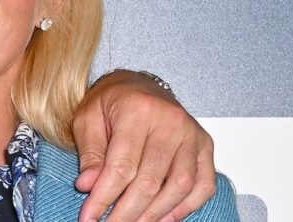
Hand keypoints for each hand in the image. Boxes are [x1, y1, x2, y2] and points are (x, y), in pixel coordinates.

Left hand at [71, 71, 215, 221]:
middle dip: (127, 212)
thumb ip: (90, 153)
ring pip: (179, 186)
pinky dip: (185, 207)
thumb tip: (88, 186)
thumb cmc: (111, 102)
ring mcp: (191, 134)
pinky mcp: (205, 145)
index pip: (121, 166)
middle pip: (150, 181)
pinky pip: (203, 185)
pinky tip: (163, 217)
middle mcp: (170, 121)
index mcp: (137, 110)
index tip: (89, 217)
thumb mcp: (88, 119)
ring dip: (154, 214)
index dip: (103, 198)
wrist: (138, 84)